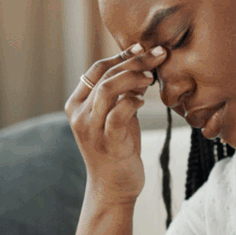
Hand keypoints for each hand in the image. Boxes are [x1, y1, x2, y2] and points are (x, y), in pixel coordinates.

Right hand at [65, 43, 167, 206]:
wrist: (113, 188)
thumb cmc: (118, 148)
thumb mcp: (116, 115)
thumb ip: (122, 92)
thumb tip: (141, 63)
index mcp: (77, 104)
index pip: (97, 68)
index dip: (121, 55)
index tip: (144, 46)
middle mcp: (80, 114)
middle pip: (105, 75)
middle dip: (135, 61)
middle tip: (158, 55)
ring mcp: (91, 129)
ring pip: (108, 89)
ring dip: (133, 78)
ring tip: (151, 78)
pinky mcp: (108, 143)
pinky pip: (118, 114)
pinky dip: (132, 102)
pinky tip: (143, 101)